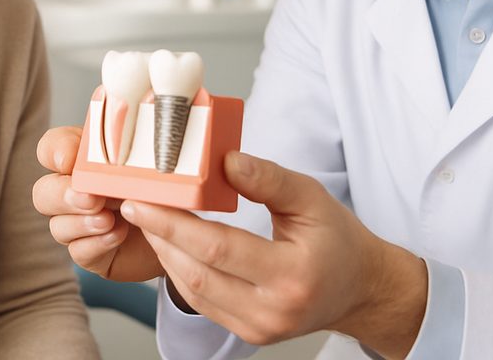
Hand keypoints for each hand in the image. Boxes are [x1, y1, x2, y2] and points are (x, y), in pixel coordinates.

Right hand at [32, 126, 163, 281]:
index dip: (54, 151)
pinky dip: (96, 244)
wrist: (182, 232)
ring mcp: (79, 225)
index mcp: (84, 161)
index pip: (52, 148)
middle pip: (43, 192)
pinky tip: (118, 235)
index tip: (68, 159)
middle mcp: (74, 192)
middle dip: (62, 194)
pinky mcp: (91, 253)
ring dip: (81, 222)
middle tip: (91, 198)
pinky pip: (78, 252)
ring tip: (109, 220)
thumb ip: (136, 153)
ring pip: (57, 226)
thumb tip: (130, 143)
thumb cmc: (163, 190)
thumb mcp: (153, 166)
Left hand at [119, 151, 427, 356]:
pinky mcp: (248, 333)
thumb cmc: (336, 239)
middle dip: (158, 236)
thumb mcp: (310, 197)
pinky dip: (180, 270)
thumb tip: (225, 160)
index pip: (217, 248)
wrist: (359, 288)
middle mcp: (272, 311)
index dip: (173, 223)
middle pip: (196, 273)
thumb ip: (268, 179)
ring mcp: (258, 329)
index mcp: (291, 275)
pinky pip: (201, 301)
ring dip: (164, 253)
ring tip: (147, 218)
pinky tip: (169, 243)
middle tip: (133, 203)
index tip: (142, 200)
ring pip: (192, 290)